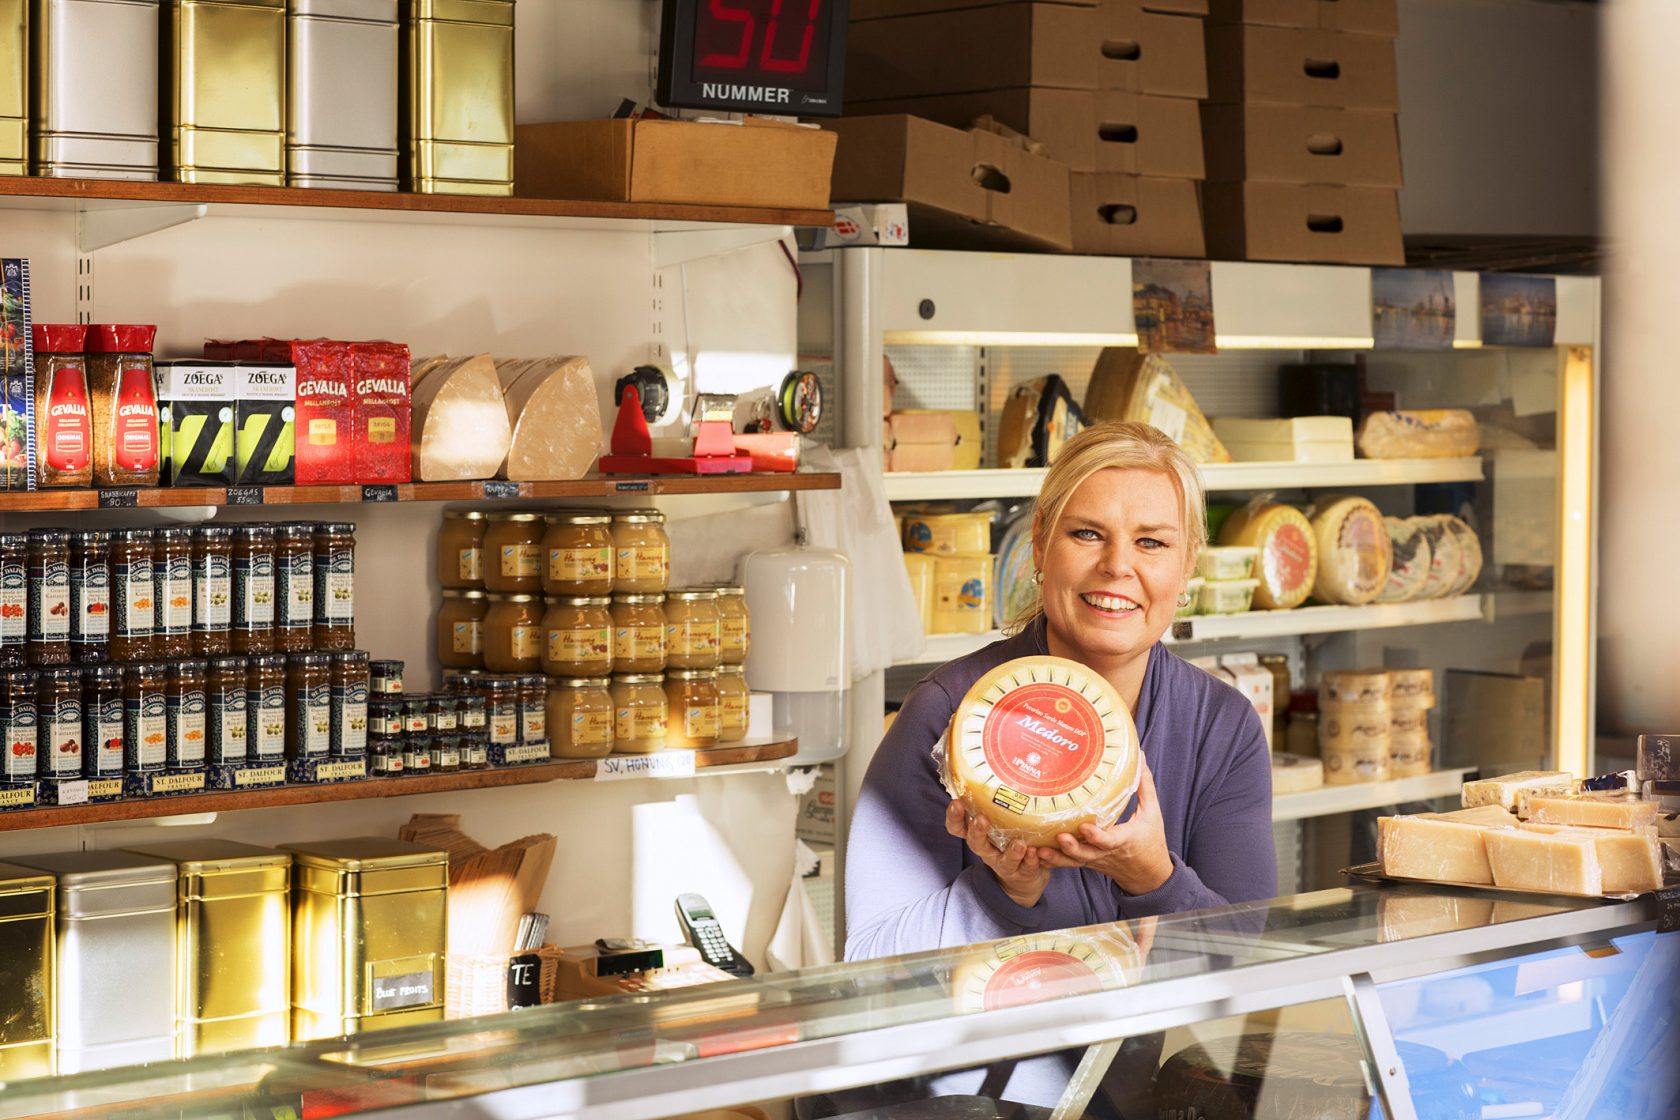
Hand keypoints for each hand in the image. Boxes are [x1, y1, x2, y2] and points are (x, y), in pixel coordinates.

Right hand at [946, 800, 1050, 908]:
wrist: (1023, 879)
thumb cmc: (1007, 840)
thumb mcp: (997, 823)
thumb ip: (994, 803)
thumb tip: (996, 760)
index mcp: (978, 835)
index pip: (958, 827)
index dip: (954, 817)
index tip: (956, 802)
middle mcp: (988, 850)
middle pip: (976, 843)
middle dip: (978, 832)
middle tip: (981, 819)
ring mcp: (1005, 863)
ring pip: (1005, 860)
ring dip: (1011, 852)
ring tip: (1019, 843)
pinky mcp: (1024, 873)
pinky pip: (1028, 868)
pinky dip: (1032, 861)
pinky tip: (1037, 852)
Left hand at [1036, 755, 1173, 895]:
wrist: (1148, 874)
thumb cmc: (1152, 841)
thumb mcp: (1152, 813)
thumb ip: (1144, 786)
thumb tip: (1139, 757)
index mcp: (1124, 840)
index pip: (1109, 840)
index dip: (1096, 836)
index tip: (1084, 827)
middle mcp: (1107, 852)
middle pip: (1086, 853)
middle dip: (1071, 847)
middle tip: (1058, 837)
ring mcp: (1096, 859)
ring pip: (1074, 861)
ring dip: (1057, 857)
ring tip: (1039, 850)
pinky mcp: (1089, 862)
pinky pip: (1070, 863)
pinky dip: (1055, 861)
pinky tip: (1038, 856)